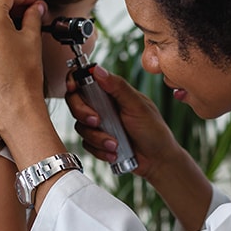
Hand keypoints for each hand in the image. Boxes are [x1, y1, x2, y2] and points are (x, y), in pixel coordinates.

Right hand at [68, 65, 213, 230]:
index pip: (86, 79)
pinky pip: (86, 144)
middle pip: (75, 102)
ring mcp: (99, 124)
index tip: (73, 87)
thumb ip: (118, 87)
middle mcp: (103, 106)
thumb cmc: (153, 130)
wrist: (157, 160)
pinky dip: (100, 150)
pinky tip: (115, 153)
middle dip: (83, 113)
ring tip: (115, 144)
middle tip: (98, 121)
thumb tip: (97, 69)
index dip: (74, 80)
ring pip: (80, 126)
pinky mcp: (97, 142)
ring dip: (97, 137)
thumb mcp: (137, 106)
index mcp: (112, 92)